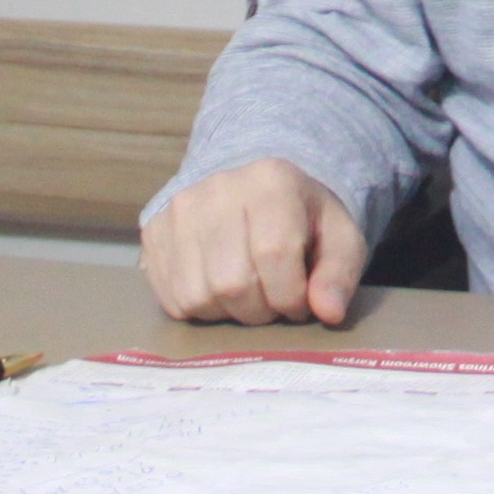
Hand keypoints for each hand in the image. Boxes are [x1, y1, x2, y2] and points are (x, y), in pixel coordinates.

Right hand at [140, 158, 365, 326]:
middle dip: (260, 309)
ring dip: (229, 312)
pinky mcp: (154, 233)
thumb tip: (329, 312)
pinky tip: (220, 289)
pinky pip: (172, 299)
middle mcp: (218, 189)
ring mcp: (180, 210)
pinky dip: (201, 309)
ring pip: (200, 296)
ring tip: (247, 293)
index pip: (275, 254)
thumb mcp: (339, 239)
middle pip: (234, 282)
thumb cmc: (303, 221)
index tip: (300, 303)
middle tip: (273, 301)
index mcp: (272, 181)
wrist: (255, 192)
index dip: (291, 296)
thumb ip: (339, 274)